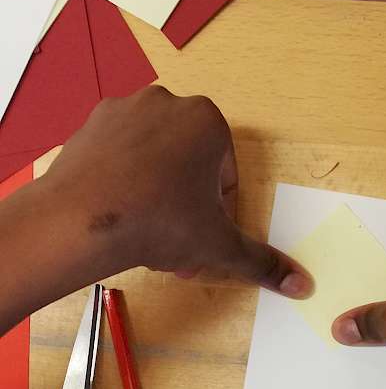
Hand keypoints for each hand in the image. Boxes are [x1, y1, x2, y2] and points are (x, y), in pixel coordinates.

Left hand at [40, 86, 311, 295]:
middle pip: (190, 166)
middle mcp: (167, 103)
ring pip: (155, 161)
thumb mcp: (219, 246)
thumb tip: (303, 286)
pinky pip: (119, 157)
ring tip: (145, 236)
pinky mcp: (89, 125)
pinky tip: (118, 216)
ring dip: (158, 197)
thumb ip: (262, 263)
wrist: (80, 220)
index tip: (202, 239)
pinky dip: (124, 183)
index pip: (226, 175)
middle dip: (187, 208)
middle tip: (175, 246)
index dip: (218, 214)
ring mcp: (124, 110)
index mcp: (207, 121)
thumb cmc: (160, 223)